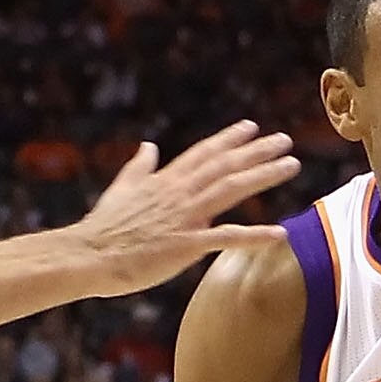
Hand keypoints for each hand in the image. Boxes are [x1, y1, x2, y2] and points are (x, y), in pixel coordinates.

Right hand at [72, 122, 299, 292]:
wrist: (90, 254)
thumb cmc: (104, 226)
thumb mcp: (122, 188)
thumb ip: (140, 167)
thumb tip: (149, 146)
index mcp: (165, 180)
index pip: (204, 153)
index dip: (230, 139)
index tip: (252, 127)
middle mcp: (180, 193)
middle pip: (225, 165)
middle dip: (257, 151)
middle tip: (285, 140)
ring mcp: (185, 217)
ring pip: (232, 189)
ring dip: (264, 175)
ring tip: (291, 165)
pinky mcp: (186, 245)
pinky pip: (227, 238)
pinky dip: (255, 236)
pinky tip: (280, 233)